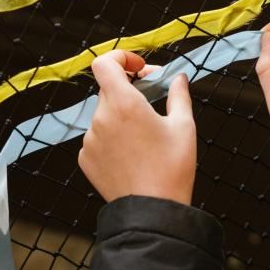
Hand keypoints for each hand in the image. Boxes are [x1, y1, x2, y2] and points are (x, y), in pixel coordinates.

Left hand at [78, 50, 196, 204]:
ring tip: (145, 137)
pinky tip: (133, 154)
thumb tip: (179, 78)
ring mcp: (90, 140)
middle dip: (129, 89)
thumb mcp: (184, 127)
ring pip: (104, 114)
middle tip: (152, 100)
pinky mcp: (86, 159)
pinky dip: (112, 137)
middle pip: (108, 89)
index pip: (104, 63)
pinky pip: (97, 137)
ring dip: (121, 116)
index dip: (121, 58)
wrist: (152, 212)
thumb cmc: (172, 168)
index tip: (139, 69)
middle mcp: (101, 118)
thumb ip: (179, 95)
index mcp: (124, 104)